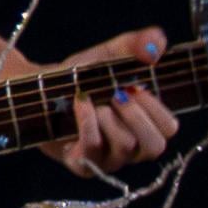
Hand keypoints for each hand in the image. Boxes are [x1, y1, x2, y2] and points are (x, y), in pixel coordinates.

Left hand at [21, 25, 179, 178]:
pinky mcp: (83, 165)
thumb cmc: (80, 76)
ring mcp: (108, 160)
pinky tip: (80, 103)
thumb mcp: (108, 56)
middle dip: (136, 115)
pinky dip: (88, 121)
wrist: (38, 89)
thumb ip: (134, 45)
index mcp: (143, 125)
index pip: (169, 129)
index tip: (136, 87)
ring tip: (95, 101)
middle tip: (117, 95)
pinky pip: (94, 149)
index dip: (157, 108)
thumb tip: (157, 42)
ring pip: (125, 147)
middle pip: (154, 146)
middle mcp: (131, 148)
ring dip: (109, 117)